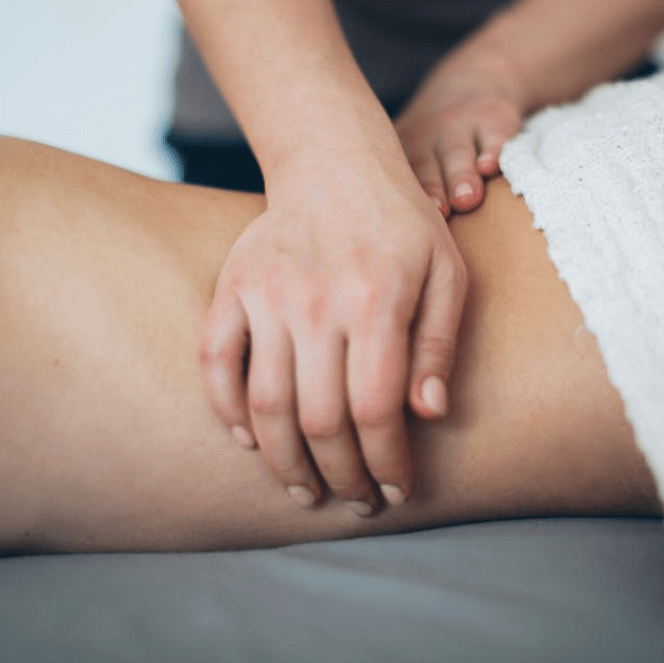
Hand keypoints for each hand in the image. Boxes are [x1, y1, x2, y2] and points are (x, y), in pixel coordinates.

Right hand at [201, 150, 467, 515]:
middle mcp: (317, 301)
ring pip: (265, 404)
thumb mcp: (448, 274)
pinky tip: (250, 442)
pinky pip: (216, 361)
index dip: (386, 463)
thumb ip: (440, 343)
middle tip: (356, 500)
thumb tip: (429, 415)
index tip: (396, 491)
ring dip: (284, 462)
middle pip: (320, 420)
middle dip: (341, 476)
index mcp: (378, 299)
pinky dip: (227, 409)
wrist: (335, 163)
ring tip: (305, 492)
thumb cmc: (403, 224)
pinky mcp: (232, 287)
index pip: (377, 409)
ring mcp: (267, 295)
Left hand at [395, 48, 525, 216]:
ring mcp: (459, 127)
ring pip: (456, 153)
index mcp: (400, 156)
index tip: (399, 228)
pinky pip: (493, 135)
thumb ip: (397, 199)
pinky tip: (492, 166)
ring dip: (460, 175)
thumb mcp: (408, 157)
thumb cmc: (433, 143)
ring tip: (467, 198)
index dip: (394, 202)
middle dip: (430, 191)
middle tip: (437, 213)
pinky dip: (494, 149)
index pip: (394, 182)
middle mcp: (426, 139)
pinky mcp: (493, 118)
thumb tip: (387, 267)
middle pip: (424, 169)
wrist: (472, 82)